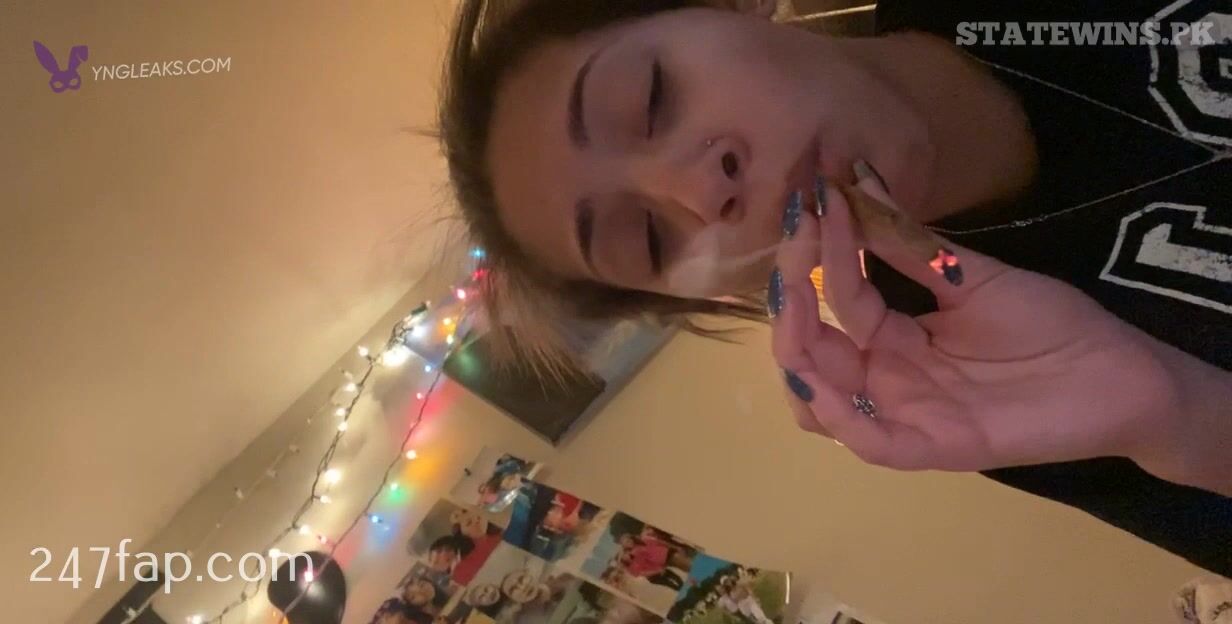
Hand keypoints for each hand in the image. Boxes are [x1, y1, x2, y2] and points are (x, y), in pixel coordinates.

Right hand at [771, 164, 1188, 473]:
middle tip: (797, 246)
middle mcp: (888, 379)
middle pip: (811, 353)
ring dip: (797, 354)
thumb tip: (859, 179)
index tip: (819, 198)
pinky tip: (819, 373)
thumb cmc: (1052, 325)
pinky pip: (870, 443)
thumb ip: (910, 243)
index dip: (822, 251)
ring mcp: (907, 415)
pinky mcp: (936, 447)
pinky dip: (838, 414)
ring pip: (821, 404)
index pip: (838, 298)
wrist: (1121, 372)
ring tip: (797, 300)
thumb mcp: (970, 275)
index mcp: (893, 340)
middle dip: (792, 300)